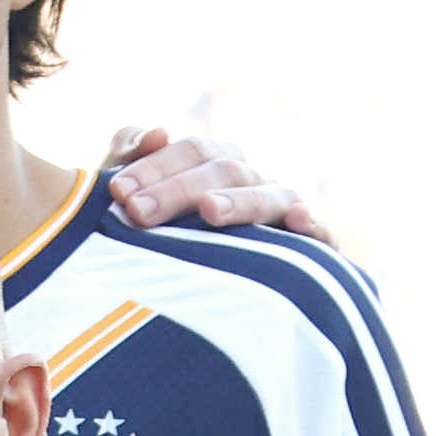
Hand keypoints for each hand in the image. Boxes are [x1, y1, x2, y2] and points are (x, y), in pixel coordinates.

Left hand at [95, 120, 319, 235]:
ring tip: (209, 210)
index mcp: (215, 166)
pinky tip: (297, 221)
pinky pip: (319, 232)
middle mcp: (250, 182)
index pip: (192, 151)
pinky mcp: (310, 246)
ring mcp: (281, 211)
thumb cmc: (157, 240)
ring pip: (268, 196)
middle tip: (137, 210)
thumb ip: (130, 163)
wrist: (199, 303)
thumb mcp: (136, 202)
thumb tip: (155, 133)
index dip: (155, 166)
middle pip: (225, 169)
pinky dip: (313, 224)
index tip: (116, 190)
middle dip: (179, 188)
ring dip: (239, 202)